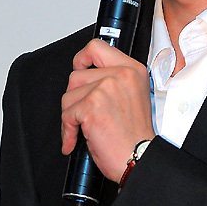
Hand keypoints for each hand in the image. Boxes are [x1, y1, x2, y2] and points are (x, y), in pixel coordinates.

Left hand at [61, 39, 154, 182]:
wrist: (139, 157)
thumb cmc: (136, 135)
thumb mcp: (134, 95)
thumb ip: (116, 80)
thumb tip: (90, 75)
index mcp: (133, 70)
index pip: (97, 47)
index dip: (82, 58)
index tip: (80, 68)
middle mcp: (121, 75)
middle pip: (76, 75)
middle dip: (75, 97)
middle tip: (84, 112)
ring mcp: (106, 89)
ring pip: (68, 96)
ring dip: (71, 116)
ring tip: (85, 128)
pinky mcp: (92, 106)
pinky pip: (66, 115)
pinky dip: (68, 131)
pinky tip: (77, 139)